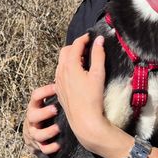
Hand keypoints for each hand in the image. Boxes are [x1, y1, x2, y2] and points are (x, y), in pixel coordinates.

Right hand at [22, 83, 59, 153]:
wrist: (34, 135)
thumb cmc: (45, 114)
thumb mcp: (46, 102)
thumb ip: (55, 93)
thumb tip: (69, 74)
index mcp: (35, 106)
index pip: (35, 96)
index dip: (44, 92)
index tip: (56, 87)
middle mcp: (32, 119)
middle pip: (32, 116)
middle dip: (43, 113)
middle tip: (55, 109)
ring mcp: (34, 133)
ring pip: (36, 134)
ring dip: (47, 131)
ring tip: (58, 129)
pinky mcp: (38, 145)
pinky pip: (42, 148)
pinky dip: (49, 147)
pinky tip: (58, 145)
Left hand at [54, 34, 112, 153]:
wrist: (84, 120)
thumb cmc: (92, 98)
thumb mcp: (98, 74)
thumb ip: (98, 55)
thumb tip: (99, 40)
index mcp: (70, 66)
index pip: (75, 45)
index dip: (84, 39)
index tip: (92, 37)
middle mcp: (61, 71)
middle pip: (66, 51)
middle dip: (76, 46)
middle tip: (89, 47)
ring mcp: (58, 81)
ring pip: (62, 62)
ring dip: (72, 57)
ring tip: (86, 60)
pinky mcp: (59, 89)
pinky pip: (61, 72)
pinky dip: (68, 67)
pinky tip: (79, 73)